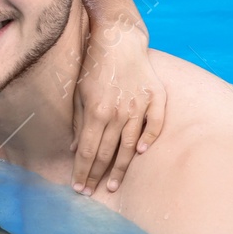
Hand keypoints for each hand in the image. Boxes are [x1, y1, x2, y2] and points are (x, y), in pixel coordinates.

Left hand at [71, 27, 166, 194]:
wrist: (119, 41)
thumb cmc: (94, 67)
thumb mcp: (78, 94)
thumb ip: (79, 122)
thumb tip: (76, 149)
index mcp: (96, 112)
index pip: (88, 151)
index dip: (83, 171)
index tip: (79, 187)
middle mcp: (118, 113)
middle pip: (107, 152)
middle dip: (98, 175)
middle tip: (93, 192)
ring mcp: (139, 106)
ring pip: (130, 145)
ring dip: (121, 167)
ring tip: (114, 184)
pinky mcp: (155, 98)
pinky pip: (155, 124)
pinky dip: (149, 139)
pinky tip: (141, 154)